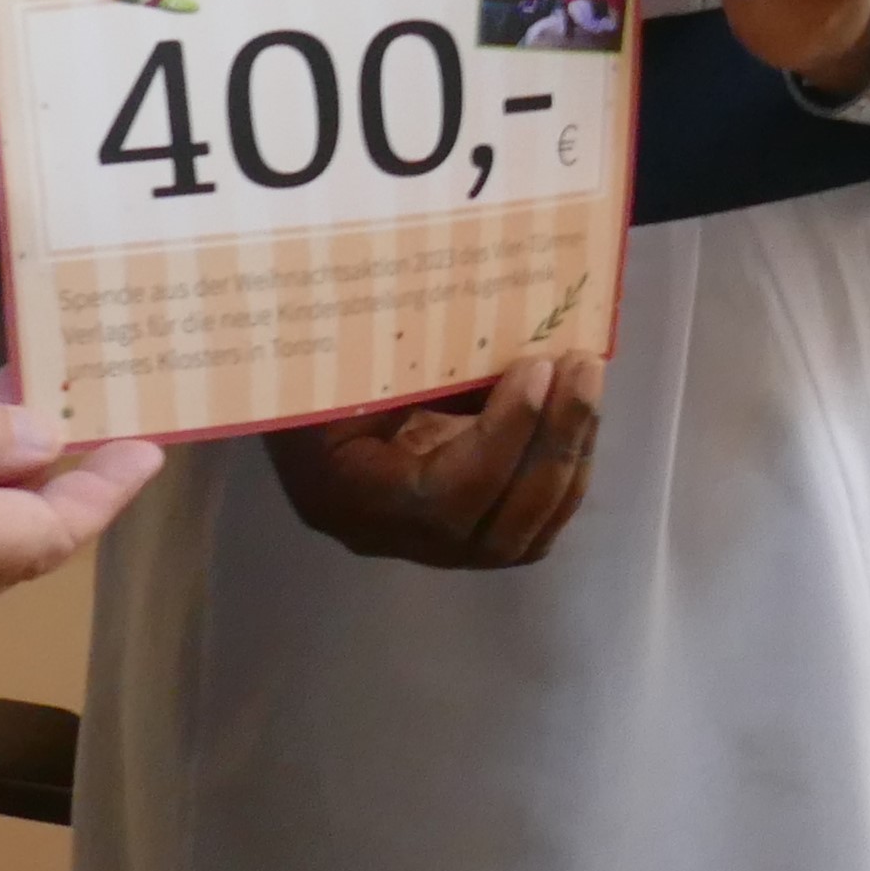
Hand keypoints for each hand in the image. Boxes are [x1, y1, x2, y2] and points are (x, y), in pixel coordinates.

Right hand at [257, 357, 604, 568]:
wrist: (282, 382)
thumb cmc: (309, 357)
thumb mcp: (351, 348)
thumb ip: (421, 355)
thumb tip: (515, 325)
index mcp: (341, 493)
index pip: (441, 496)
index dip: (502, 437)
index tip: (536, 369)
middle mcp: (383, 537)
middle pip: (493, 531)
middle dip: (552, 447)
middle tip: (582, 368)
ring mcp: (420, 546)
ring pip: (520, 538)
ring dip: (568, 458)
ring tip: (587, 382)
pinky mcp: (453, 534)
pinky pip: (525, 527)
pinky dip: (562, 473)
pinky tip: (576, 414)